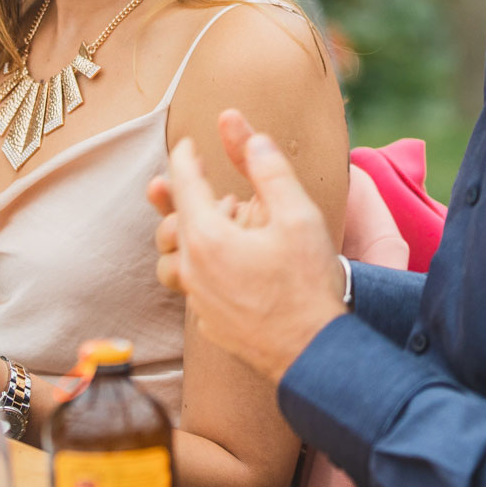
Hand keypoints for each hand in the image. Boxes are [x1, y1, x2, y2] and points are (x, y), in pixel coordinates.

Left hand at [146, 110, 347, 384]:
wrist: (314, 354)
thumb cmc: (308, 284)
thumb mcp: (297, 215)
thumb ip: (268, 169)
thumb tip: (246, 133)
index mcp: (207, 236)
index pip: (183, 182)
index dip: (185, 156)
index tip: (190, 143)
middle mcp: (193, 268)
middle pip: (171, 221)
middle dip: (191, 199)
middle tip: (228, 196)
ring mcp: (198, 300)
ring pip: (173, 259)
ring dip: (192, 237)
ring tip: (225, 230)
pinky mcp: (209, 322)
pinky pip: (193, 286)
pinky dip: (205, 267)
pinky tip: (235, 267)